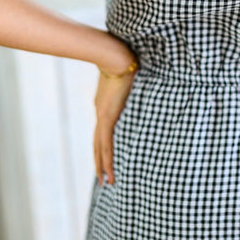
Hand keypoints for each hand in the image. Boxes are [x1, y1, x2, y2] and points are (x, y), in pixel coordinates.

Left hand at [93, 56, 137, 186]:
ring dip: (103, 166)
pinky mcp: (107, 118)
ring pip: (100, 148)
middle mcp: (101, 113)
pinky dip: (106, 160)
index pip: (103, 131)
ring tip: (107, 182)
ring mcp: (103, 117)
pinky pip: (106, 144)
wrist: (116, 57)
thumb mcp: (128, 77)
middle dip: (100, 161)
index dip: (103, 146)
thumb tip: (140, 81)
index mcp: (104, 105)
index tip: (105, 157)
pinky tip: (108, 171)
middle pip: (98, 143)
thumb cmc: (125, 62)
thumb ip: (131, 85)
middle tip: (104, 178)